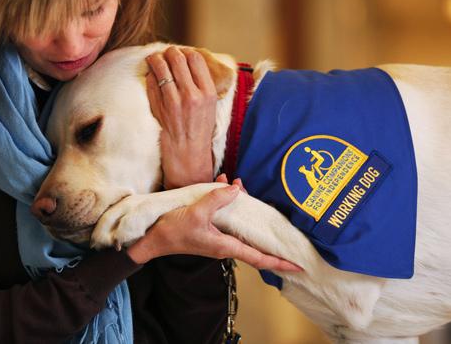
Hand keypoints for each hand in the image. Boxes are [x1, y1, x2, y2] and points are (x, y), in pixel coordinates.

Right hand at [126, 183, 301, 272]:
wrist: (152, 238)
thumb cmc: (173, 231)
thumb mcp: (196, 213)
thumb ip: (217, 199)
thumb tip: (236, 189)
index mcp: (226, 246)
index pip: (259, 258)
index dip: (279, 262)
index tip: (297, 266)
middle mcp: (225, 244)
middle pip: (254, 240)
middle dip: (266, 228)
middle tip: (280, 219)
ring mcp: (217, 237)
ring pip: (240, 224)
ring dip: (243, 205)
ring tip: (240, 185)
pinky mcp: (209, 229)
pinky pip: (226, 216)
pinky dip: (226, 201)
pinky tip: (222, 184)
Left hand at [146, 46, 216, 188]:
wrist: (188, 154)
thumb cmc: (199, 129)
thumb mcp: (210, 105)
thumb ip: (202, 84)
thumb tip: (190, 61)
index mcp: (208, 92)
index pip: (196, 59)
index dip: (186, 51)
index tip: (182, 53)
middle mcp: (192, 95)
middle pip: (177, 58)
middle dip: (169, 52)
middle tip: (166, 53)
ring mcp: (174, 101)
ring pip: (161, 67)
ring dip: (156, 59)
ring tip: (154, 59)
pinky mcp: (160, 108)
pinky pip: (152, 83)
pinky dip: (150, 75)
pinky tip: (151, 74)